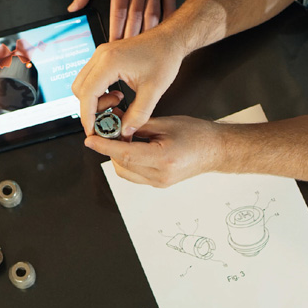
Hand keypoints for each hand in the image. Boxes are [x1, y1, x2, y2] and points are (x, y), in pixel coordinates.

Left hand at [68, 0, 174, 39]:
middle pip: (136, 17)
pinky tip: (164, 32)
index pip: (118, 12)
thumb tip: (73, 7)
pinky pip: (170, 3)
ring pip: (153, 13)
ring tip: (144, 49)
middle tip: (128, 55)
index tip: (113, 46)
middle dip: (131, 38)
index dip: (115, 31)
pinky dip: (168, 18)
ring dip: (148, 33)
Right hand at [72, 27, 183, 135]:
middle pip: (79, 89)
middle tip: (110, 114)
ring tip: (118, 101)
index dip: (87, 116)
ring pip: (83, 84)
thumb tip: (124, 131)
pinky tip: (116, 94)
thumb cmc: (164, 57)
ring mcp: (100, 55)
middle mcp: (101, 56)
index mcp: (109, 62)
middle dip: (91, 108)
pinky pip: (90, 79)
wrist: (170, 39)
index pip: (87, 94)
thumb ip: (138, 114)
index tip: (92, 130)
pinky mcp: (103, 57)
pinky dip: (98, 92)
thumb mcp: (154, 90)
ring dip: (95, 100)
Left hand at [84, 116, 223, 186]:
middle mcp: (160, 175)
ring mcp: (159, 183)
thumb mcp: (166, 123)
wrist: (217, 150)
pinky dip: (128, 161)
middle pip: (121, 164)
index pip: (125, 154)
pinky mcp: (159, 184)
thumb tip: (116, 124)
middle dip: (111, 148)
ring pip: (125, 171)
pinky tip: (133, 146)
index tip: (90, 139)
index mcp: (163, 159)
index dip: (105, 146)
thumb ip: (138, 125)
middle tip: (110, 130)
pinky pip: (134, 174)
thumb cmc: (197, 134)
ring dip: (118, 155)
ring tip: (125, 137)